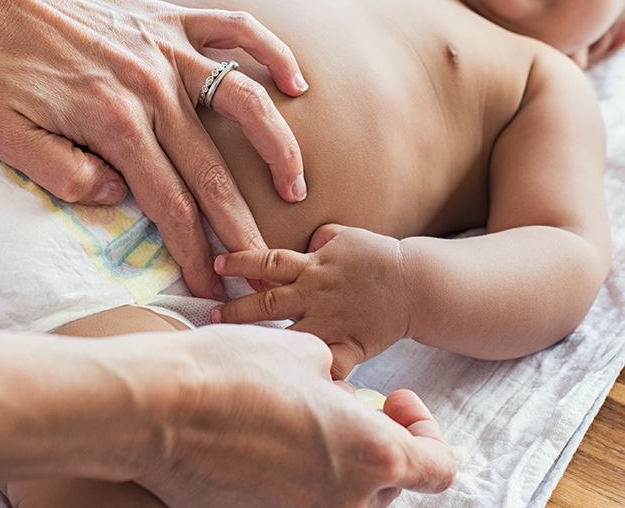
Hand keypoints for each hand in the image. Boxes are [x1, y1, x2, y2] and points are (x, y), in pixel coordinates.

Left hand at [0, 0, 306, 299]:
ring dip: (277, 148)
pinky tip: (298, 84)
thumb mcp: (6, 139)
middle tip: (263, 265)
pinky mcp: (169, 15)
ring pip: (245, 102)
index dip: (194, 251)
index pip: (169, 203)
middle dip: (241, 226)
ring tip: (296, 186)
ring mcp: (167, 46)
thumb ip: (64, 176)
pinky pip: (237, 29)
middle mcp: (152, 86)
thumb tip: (119, 197)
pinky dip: (274, 52)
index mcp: (114, 123)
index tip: (211, 287)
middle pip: (212, 170)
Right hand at [132, 325, 454, 507]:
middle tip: (344, 402)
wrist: (154, 408)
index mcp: (371, 455)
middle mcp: (345, 501)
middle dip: (375, 442)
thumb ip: (340, 380)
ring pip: (343, 497)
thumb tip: (339, 397)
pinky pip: (297, 502)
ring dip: (337, 462)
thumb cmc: (231, 372)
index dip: (426, 430)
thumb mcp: (304, 352)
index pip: (437, 468)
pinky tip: (266, 438)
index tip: (395, 399)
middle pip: (388, 485)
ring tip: (301, 418)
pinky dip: (296, 477)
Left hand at [213, 224, 413, 377]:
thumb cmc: (379, 258)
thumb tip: (303, 241)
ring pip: (286, 334)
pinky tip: (286, 388)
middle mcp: (316, 294)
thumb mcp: (345, 236)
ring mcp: (330, 322)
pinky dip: (310, 377)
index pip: (267, 261)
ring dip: (259, 341)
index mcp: (313, 266)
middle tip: (209, 316)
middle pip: (266, 301)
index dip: (239, 261)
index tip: (216, 264)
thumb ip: (319, 239)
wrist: (415, 284)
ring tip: (234, 348)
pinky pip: (326, 367)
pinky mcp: (348, 346)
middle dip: (235, 309)